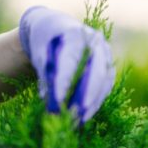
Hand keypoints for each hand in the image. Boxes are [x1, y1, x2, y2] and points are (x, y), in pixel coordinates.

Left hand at [19, 6, 114, 122]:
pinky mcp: (108, 63)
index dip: (64, 82)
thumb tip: (48, 99)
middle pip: (95, 69)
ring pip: (104, 79)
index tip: (56, 101)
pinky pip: (106, 84)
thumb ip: (45, 73)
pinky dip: (97, 100)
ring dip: (93, 101)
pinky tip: (86, 114)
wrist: (54, 27)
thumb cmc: (44, 41)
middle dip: (86, 94)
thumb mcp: (39, 53)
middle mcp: (93, 40)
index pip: (70, 60)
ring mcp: (104, 51)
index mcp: (73, 33)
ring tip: (79, 120)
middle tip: (76, 115)